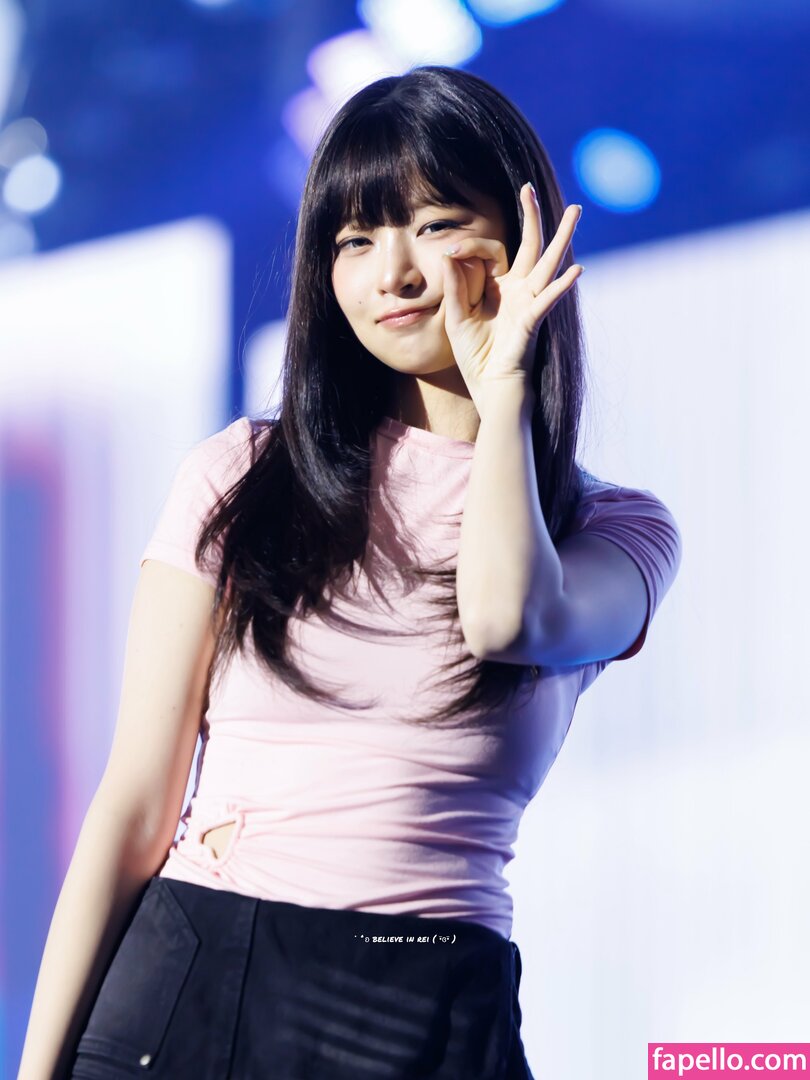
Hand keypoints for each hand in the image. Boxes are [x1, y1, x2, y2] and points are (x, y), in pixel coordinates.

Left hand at [441, 183, 582, 412]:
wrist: (491, 388)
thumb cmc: (476, 357)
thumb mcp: (456, 318)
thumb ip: (454, 287)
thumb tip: (450, 254)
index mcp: (499, 288)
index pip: (490, 252)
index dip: (469, 247)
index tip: (451, 252)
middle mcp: (518, 290)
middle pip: (530, 246)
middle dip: (532, 216)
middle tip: (530, 188)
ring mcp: (528, 303)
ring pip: (547, 264)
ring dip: (562, 238)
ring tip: (575, 212)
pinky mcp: (532, 321)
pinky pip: (548, 300)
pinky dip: (561, 286)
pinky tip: (577, 269)